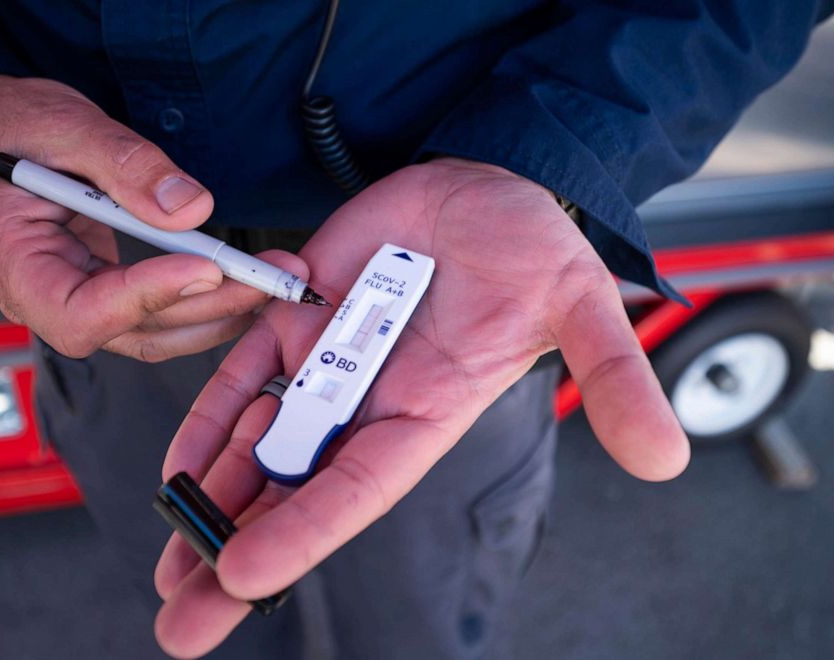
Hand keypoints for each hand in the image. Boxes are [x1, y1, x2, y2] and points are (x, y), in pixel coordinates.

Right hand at [0, 75, 305, 359]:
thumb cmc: (9, 128)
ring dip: (216, 311)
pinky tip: (241, 284)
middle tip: (267, 279)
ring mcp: (76, 298)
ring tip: (271, 283)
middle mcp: (41, 297)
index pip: (79, 311)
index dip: (146, 297)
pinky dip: (202, 302)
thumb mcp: (62, 126)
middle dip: (207, 305)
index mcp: (11, 262)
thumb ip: (125, 165)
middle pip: (132, 329)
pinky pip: (156, 313)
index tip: (205, 268)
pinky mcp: (104, 290)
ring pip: (153, 332)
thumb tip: (190, 208)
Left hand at [153, 158, 689, 656]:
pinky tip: (174, 465)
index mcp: (427, 413)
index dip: (303, 532)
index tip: (242, 576)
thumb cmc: (534, 248)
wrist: (485, 185)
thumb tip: (668, 459)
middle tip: (180, 622)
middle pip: (292, 489)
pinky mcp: (295, 315)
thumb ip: (614, 378)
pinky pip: (239, 371)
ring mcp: (325, 360)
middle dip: (234, 552)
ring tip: (164, 565)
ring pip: (254, 441)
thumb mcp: (582, 309)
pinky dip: (206, 416)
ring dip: (205, 499)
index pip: (357, 486)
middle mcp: (368, 400)